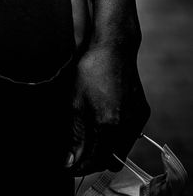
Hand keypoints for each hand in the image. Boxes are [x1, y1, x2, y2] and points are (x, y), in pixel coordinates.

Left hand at [66, 41, 149, 174]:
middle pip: (110, 159)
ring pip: (122, 149)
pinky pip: (131, 134)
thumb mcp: (75, 101)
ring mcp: (137, 119)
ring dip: (106, 147)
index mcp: (108, 123)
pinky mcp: (142, 111)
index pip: (95, 160)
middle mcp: (126, 125)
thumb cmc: (91, 69)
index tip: (70, 164)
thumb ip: (75, 134)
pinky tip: (106, 121)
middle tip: (78, 152)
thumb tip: (70, 160)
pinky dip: (118, 134)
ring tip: (90, 133)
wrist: (114, 46)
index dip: (80, 165)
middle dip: (94, 159)